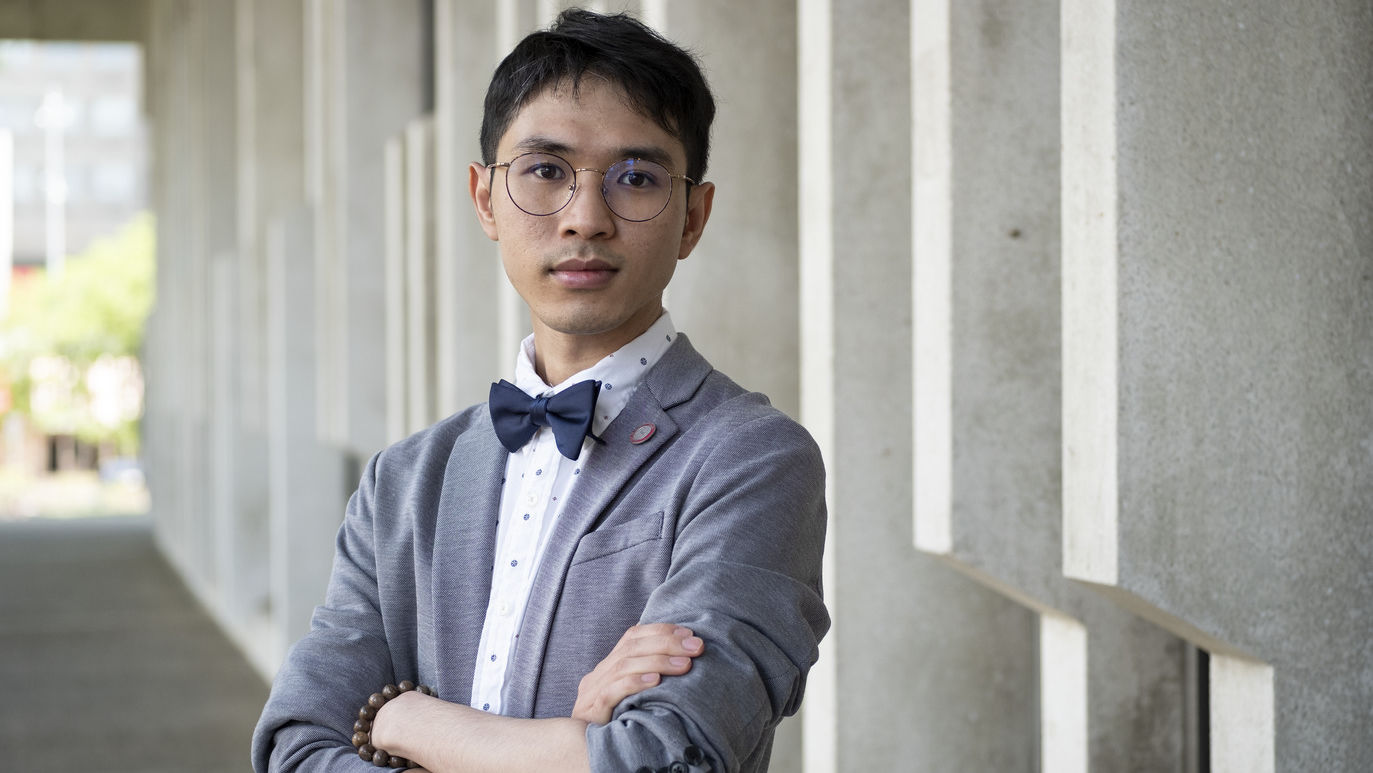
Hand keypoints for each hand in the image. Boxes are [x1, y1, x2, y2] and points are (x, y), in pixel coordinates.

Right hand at [572, 623, 704, 724]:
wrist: (587, 751)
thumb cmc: (618, 723)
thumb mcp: (634, 696)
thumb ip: (649, 677)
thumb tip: (685, 660)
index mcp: (607, 666)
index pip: (633, 636)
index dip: (661, 630)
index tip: (689, 634)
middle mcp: (597, 674)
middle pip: (632, 647)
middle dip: (667, 643)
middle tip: (696, 646)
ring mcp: (591, 692)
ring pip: (624, 666)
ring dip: (658, 662)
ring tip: (685, 665)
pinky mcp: (590, 710)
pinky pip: (611, 692)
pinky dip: (634, 683)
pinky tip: (656, 681)